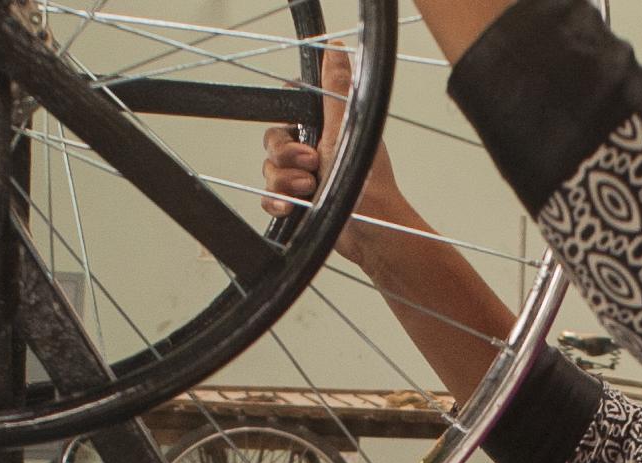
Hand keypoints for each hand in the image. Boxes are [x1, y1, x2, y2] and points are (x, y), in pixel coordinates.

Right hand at [261, 50, 412, 263]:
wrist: (371, 231)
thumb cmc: (368, 183)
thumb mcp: (347, 127)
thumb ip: (336, 88)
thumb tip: (337, 51)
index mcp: (327, 129)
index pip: (290, 112)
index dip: (288, 121)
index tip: (299, 129)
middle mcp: (315, 151)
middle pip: (274, 141)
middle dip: (287, 155)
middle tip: (312, 163)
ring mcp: (305, 178)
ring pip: (271, 170)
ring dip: (286, 180)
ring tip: (310, 187)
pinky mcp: (298, 203)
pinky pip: (270, 196)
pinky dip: (278, 201)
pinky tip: (293, 207)